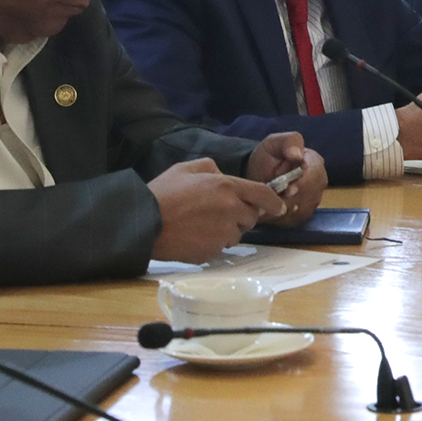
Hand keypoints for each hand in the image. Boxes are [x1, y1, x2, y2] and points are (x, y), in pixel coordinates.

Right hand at [147, 157, 277, 262]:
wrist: (143, 223)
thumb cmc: (163, 193)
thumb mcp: (186, 168)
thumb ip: (211, 168)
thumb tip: (223, 175)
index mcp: (228, 187)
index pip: (264, 196)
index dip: (274, 202)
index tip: (279, 207)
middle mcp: (231, 210)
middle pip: (251, 218)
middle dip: (242, 215)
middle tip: (221, 212)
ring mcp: (222, 233)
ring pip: (237, 235)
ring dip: (228, 230)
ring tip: (203, 224)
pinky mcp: (211, 252)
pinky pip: (220, 248)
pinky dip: (213, 243)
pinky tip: (195, 236)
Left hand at [248, 134, 324, 223]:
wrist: (256, 173)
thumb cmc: (268, 156)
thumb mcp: (274, 142)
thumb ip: (289, 142)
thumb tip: (297, 155)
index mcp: (314, 162)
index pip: (316, 175)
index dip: (304, 184)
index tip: (288, 190)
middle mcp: (318, 182)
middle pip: (312, 196)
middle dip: (292, 201)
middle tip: (272, 202)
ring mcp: (311, 199)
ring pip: (304, 211)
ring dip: (285, 211)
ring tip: (267, 207)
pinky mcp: (301, 213)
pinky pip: (295, 220)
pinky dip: (281, 219)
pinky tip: (268, 213)